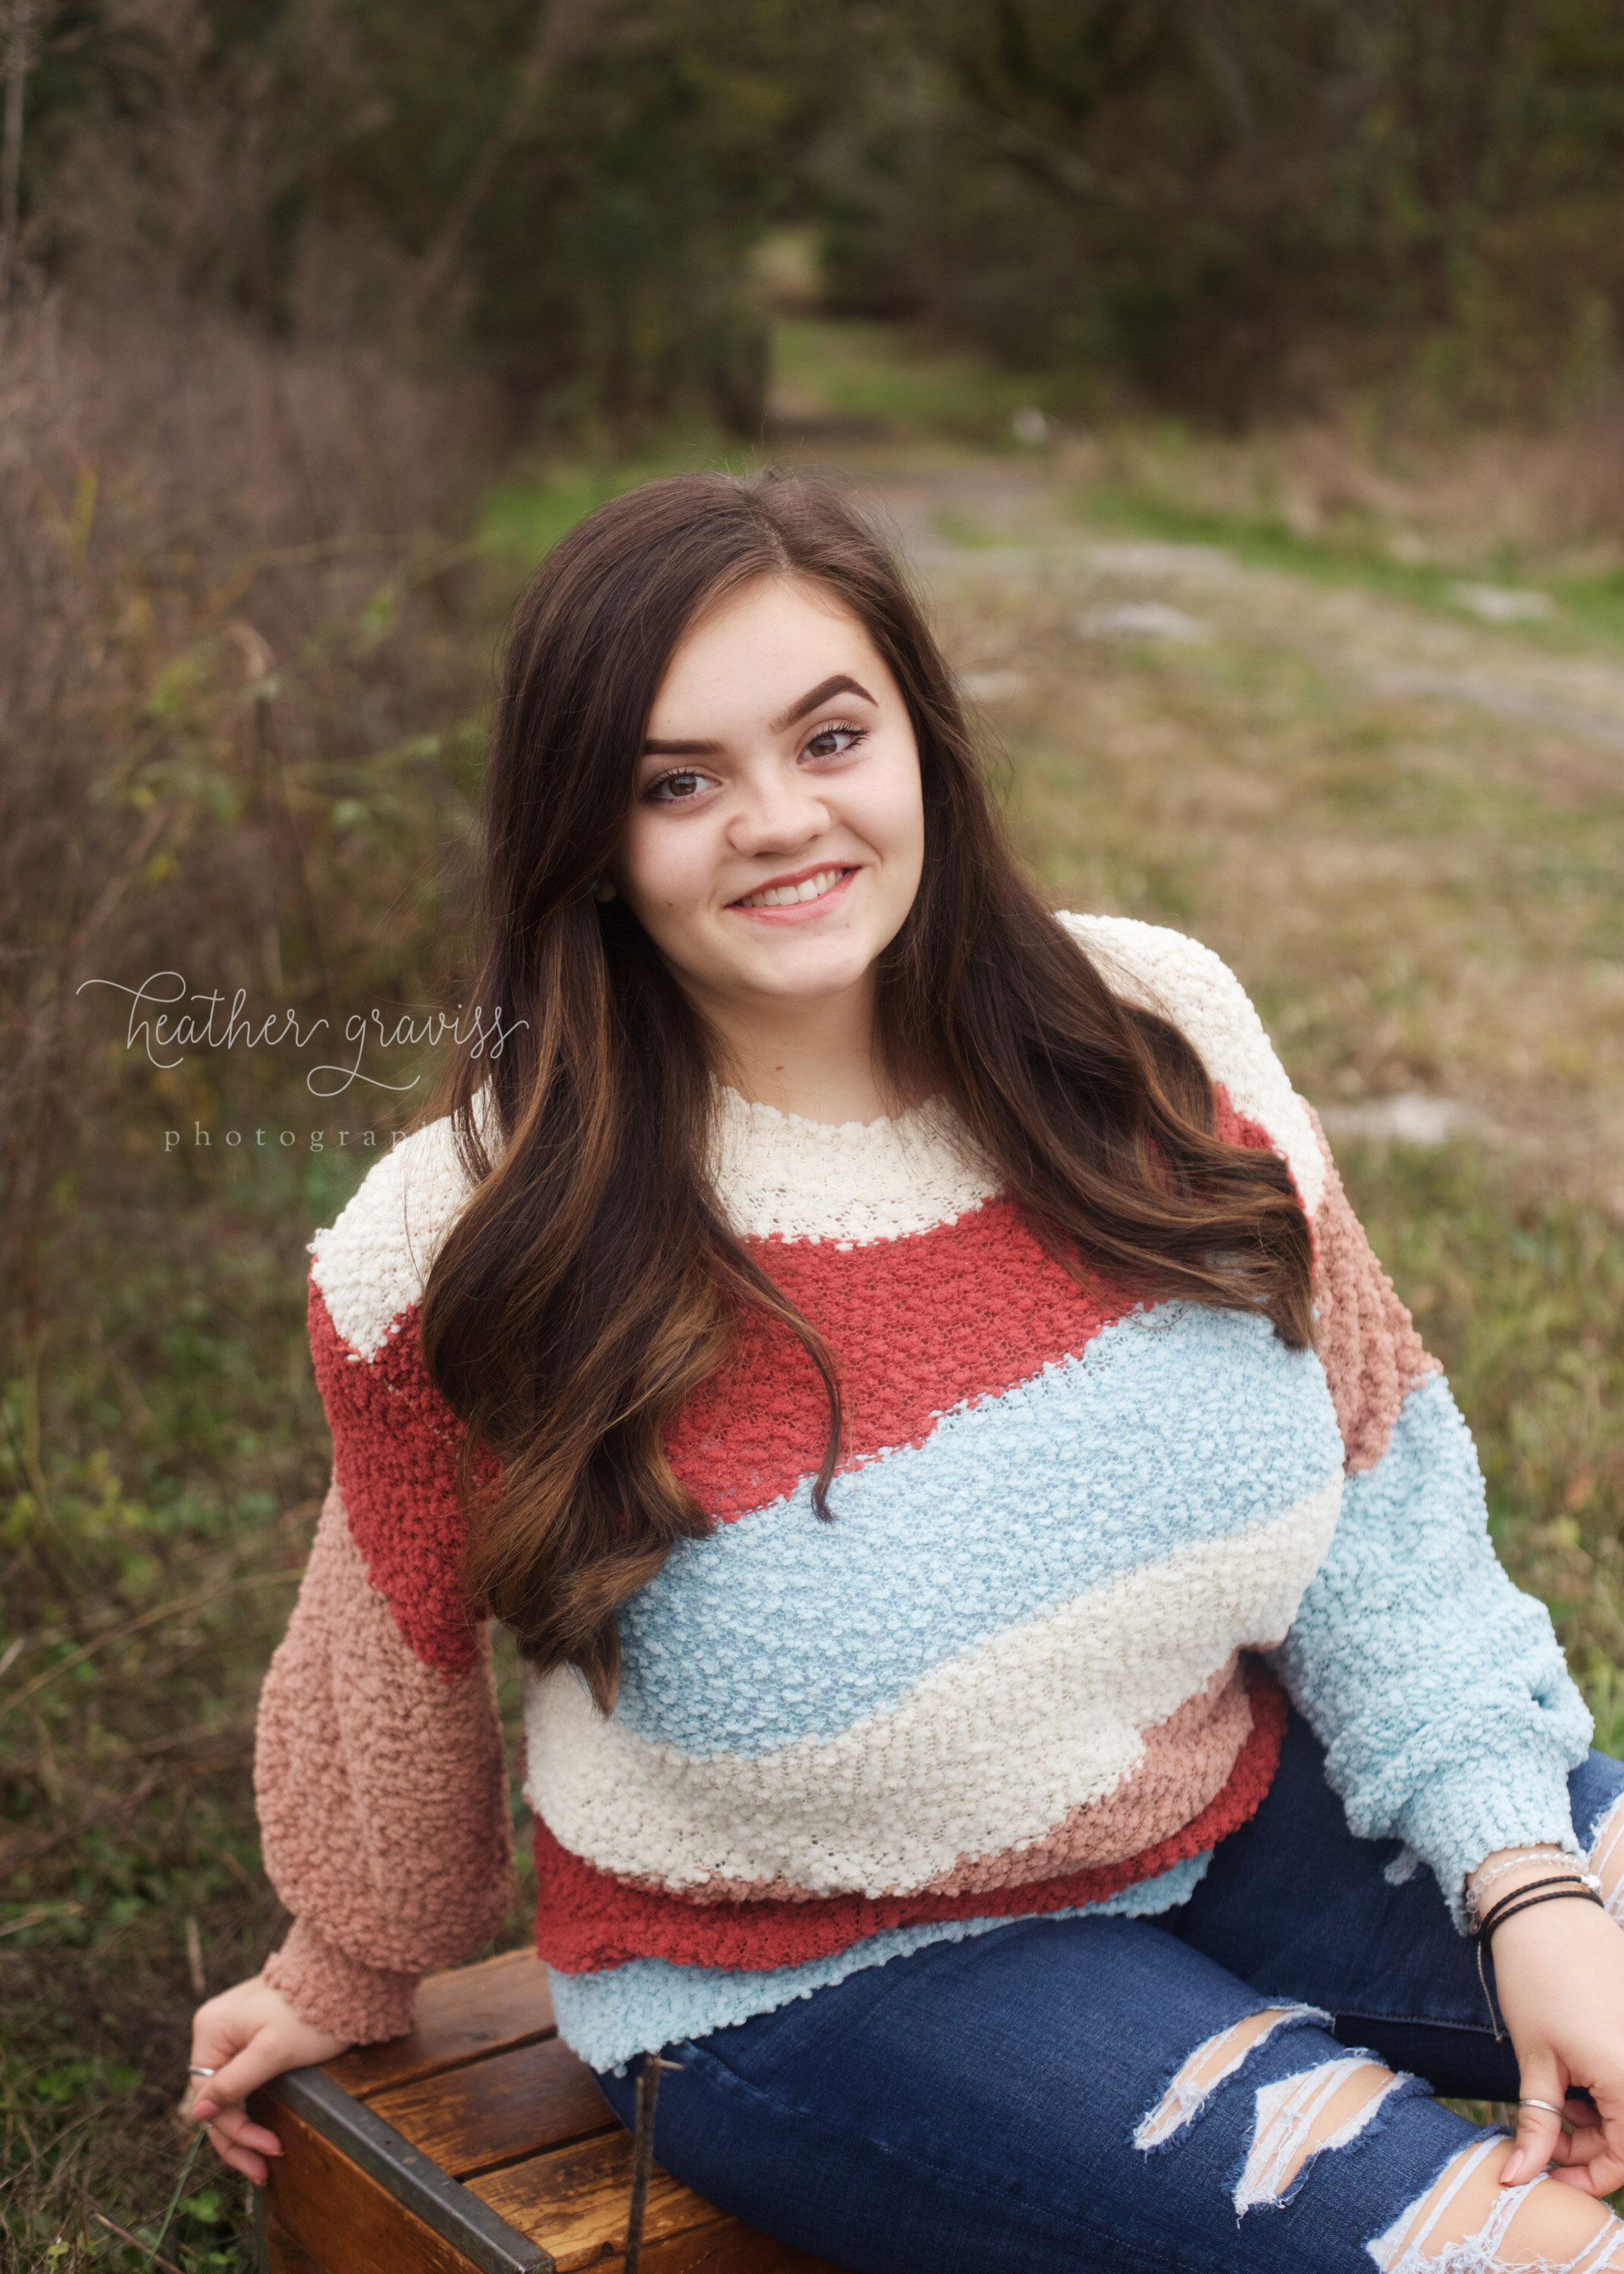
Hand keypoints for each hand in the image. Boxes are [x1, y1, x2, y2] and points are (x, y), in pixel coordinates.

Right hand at [185, 1972, 350, 2184]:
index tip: (270, 2154)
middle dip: (240, 2138)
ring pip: (231, 2092)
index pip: (211, 2098)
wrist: (345, 1975)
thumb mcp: (273, 2052)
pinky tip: (263, 2128)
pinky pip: (244, 2078)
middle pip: (218, 2099)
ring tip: (265, 2160)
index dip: (237, 2132)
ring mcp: (234, 2031)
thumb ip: (234, 2083)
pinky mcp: (254, 2034)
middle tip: (264, 2172)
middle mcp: (215, 2029)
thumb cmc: (310, 2012)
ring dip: (245, 2127)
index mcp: (210, 2030)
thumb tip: (197, 2114)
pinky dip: (253, 2105)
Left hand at [1488, 1894, 1623, 2193]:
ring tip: (1553, 2102)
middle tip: (1542, 2138)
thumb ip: (1537, 2126)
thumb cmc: (1536, 1981)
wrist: (1545, 1909)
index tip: (1546, 2175)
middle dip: (1589, 2148)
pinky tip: (1573, 2077)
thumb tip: (1518, 2177)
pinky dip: (1607, 2090)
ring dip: (1599, 2120)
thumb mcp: (1536, 2061)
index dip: (1587, 2178)